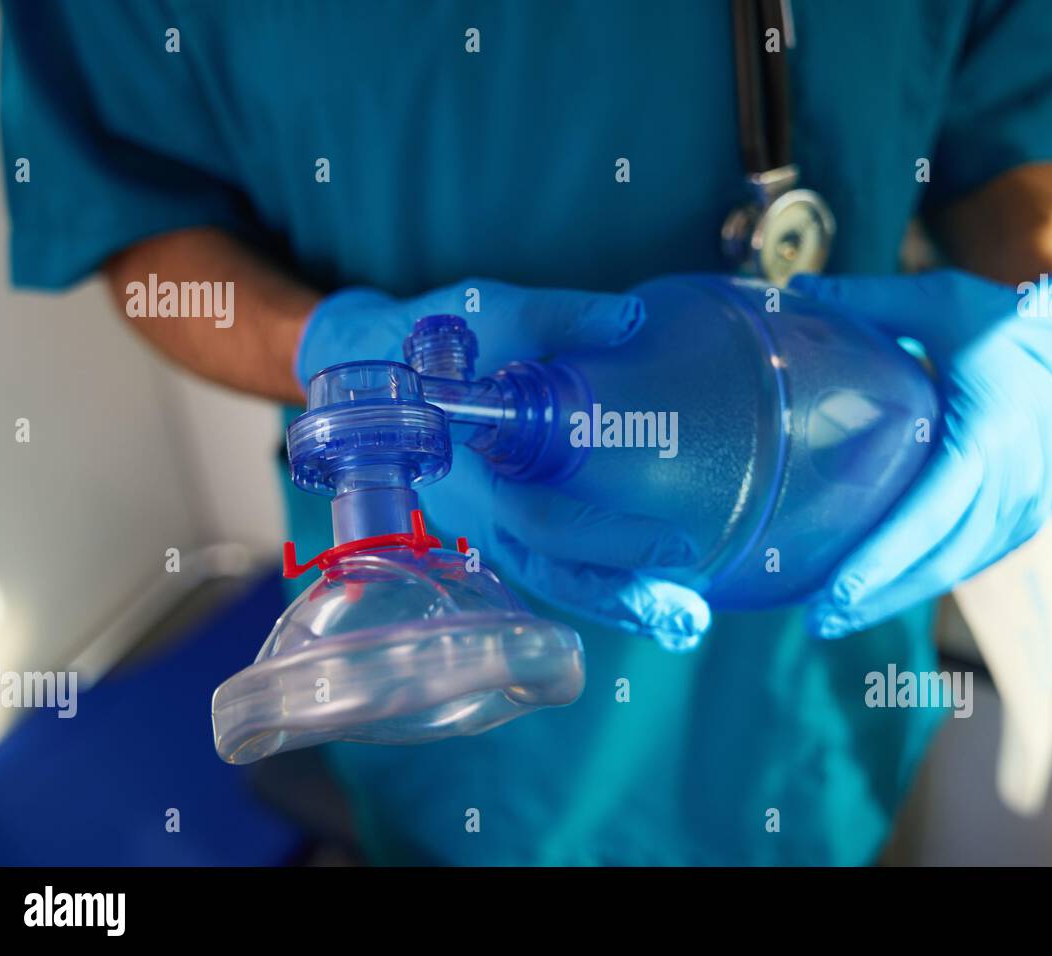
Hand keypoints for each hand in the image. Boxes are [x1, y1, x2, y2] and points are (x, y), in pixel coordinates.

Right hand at [296, 279, 710, 650]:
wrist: (363, 360)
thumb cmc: (424, 338)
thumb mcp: (485, 310)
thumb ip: (559, 315)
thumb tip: (634, 320)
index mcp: (470, 472)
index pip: (544, 523)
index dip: (607, 540)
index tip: (676, 548)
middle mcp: (476, 513)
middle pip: (552, 573)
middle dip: (621, 599)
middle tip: (688, 622)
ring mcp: (484, 522)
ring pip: (548, 576)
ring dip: (612, 600)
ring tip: (679, 622)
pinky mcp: (497, 516)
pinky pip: (546, 559)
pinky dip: (593, 578)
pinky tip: (644, 588)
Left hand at [789, 269, 1051, 637]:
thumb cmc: (1004, 321)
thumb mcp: (939, 300)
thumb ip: (866, 301)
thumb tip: (792, 294)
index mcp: (995, 432)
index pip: (934, 511)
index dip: (884, 558)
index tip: (836, 593)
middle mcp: (1017, 481)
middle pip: (942, 558)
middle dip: (879, 595)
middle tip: (816, 620)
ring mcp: (1026, 507)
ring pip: (956, 569)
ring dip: (897, 597)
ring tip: (832, 617)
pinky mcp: (1023, 519)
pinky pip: (968, 561)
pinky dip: (922, 580)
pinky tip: (876, 594)